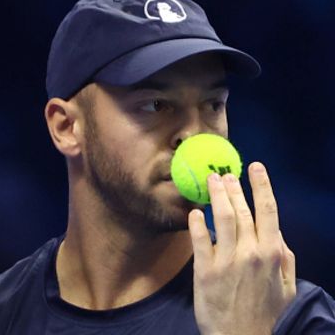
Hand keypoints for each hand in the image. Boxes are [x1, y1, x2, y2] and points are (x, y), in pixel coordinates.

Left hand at [189, 162, 295, 334]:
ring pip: (222, 218)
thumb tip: (277, 234)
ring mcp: (226, 261)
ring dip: (216, 195)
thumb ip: (285, 259)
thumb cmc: (266, 314)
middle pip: (242, 210)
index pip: (268, 211)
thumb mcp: (287, 287)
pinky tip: (194, 212)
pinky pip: (200, 240)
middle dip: (233, 187)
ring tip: (210, 181)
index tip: (256, 167)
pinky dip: (197, 223)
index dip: (261, 185)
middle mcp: (250, 253)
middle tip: (225, 172)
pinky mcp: (205, 271)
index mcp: (272, 254)